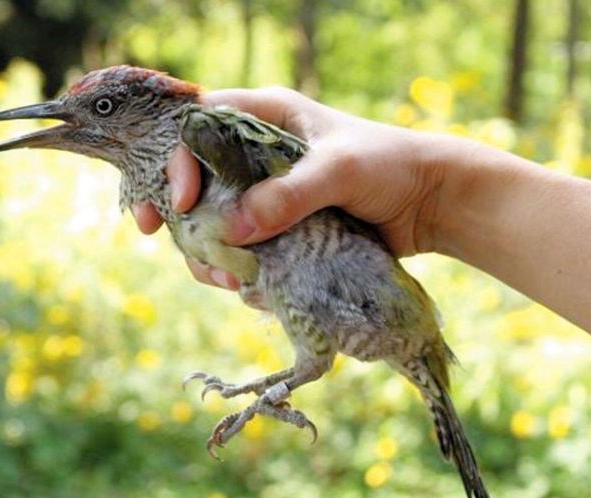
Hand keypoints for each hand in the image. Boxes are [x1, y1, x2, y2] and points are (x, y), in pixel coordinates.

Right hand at [133, 87, 474, 287]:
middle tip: (157, 234)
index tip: (179, 200)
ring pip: (209, 221)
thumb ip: (289, 195)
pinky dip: (233, 271)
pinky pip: (239, 250)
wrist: (432, 204)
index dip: (176, 158)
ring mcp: (264, 195)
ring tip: (224, 278)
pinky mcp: (277, 231)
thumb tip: (233, 230)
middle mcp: (255, 154)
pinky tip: (246, 287)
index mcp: (266, 117)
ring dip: (204, 251)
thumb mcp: (341, 171)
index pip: (198, 125)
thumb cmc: (392, 166)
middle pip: (191, 177)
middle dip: (175, 210)